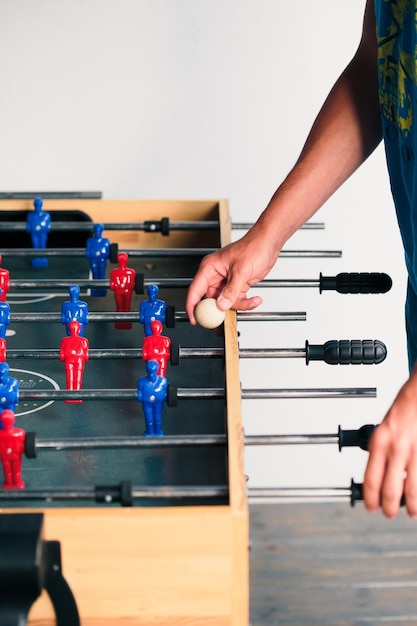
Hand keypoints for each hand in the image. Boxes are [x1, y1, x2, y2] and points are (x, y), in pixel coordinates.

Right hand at [185, 227, 279, 323]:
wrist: (268, 243)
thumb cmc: (253, 247)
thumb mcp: (241, 270)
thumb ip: (231, 290)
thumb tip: (221, 305)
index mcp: (209, 268)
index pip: (195, 291)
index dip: (192, 307)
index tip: (195, 320)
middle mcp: (215, 276)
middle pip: (210, 300)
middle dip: (218, 312)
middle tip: (222, 324)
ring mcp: (226, 282)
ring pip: (225, 303)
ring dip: (238, 306)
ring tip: (250, 301)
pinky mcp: (236, 286)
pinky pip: (236, 300)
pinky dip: (245, 303)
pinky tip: (255, 298)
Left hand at [363, 366, 416, 517]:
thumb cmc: (404, 408)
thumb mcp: (383, 428)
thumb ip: (380, 450)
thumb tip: (379, 473)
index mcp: (379, 442)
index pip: (370, 479)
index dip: (370, 498)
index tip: (370, 507)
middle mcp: (396, 449)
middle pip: (390, 490)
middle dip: (389, 507)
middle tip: (389, 514)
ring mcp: (415, 452)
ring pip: (412, 490)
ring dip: (411, 506)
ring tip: (411, 513)